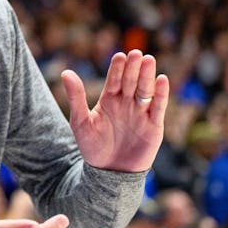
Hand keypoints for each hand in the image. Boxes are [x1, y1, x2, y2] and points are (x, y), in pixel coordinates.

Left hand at [60, 49, 168, 172]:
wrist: (108, 174)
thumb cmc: (92, 147)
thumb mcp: (81, 121)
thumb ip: (76, 97)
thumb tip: (65, 73)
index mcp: (109, 100)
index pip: (115, 79)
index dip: (117, 68)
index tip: (119, 56)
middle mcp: (127, 103)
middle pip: (132, 81)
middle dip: (134, 68)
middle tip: (136, 53)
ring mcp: (141, 112)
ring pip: (146, 90)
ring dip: (148, 75)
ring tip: (148, 60)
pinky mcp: (154, 125)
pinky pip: (158, 107)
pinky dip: (161, 93)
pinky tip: (162, 79)